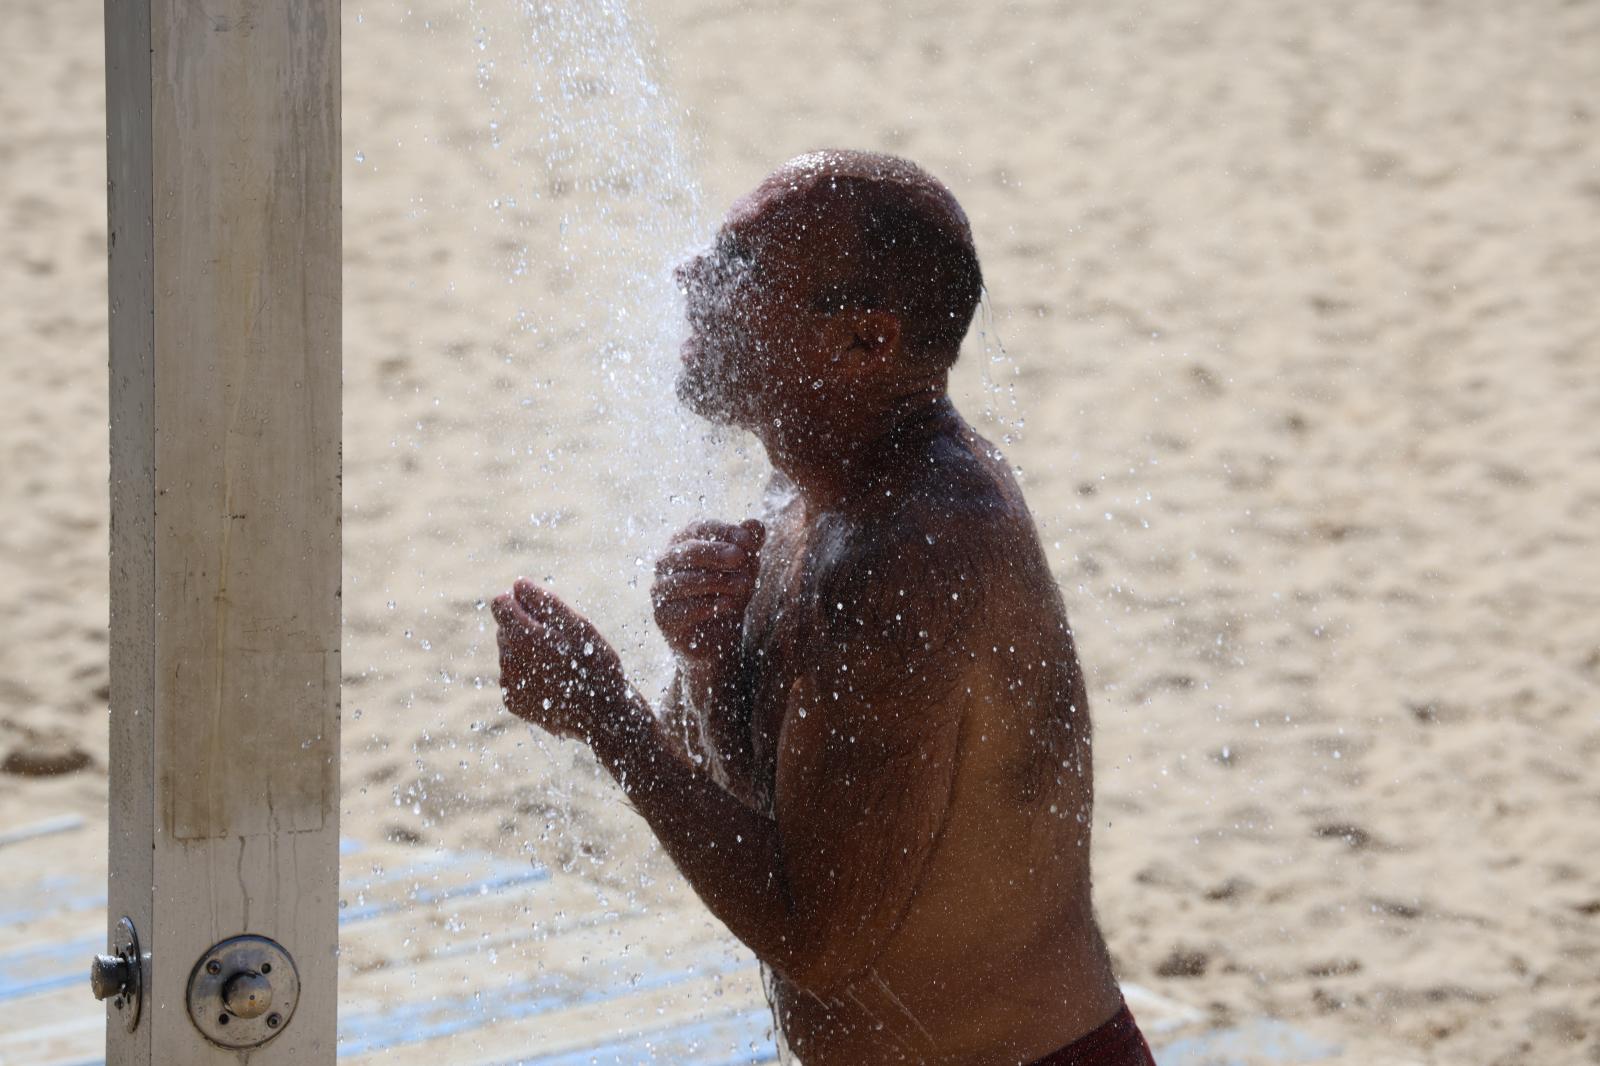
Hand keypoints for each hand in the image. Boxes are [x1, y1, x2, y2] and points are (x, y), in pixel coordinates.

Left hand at [492, 579, 630, 742]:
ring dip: (528, 653)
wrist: (604, 717)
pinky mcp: (513, 702)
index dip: (521, 603)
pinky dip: (529, 675)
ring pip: (509, 653)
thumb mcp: (579, 626)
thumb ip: (544, 602)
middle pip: (506, 629)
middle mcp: (508, 660)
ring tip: (561, 665)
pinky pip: (514, 677)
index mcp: (523, 636)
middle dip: (527, 629)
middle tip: (562, 644)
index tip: (543, 613)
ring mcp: (509, 683)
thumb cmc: (596, 666)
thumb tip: (517, 584)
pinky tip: (553, 683)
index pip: (500, 604)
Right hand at [652, 519, 765, 662]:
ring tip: (744, 585)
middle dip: (715, 553)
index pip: (700, 528)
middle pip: (687, 551)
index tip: (748, 541)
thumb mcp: (745, 567)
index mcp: (685, 541)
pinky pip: (681, 609)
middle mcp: (666, 562)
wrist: (719, 635)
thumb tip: (756, 524)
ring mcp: (661, 589)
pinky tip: (727, 604)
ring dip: (717, 581)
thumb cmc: (729, 592)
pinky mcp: (663, 617)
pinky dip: (707, 605)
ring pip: (683, 580)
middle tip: (740, 558)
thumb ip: (750, 545)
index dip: (724, 532)